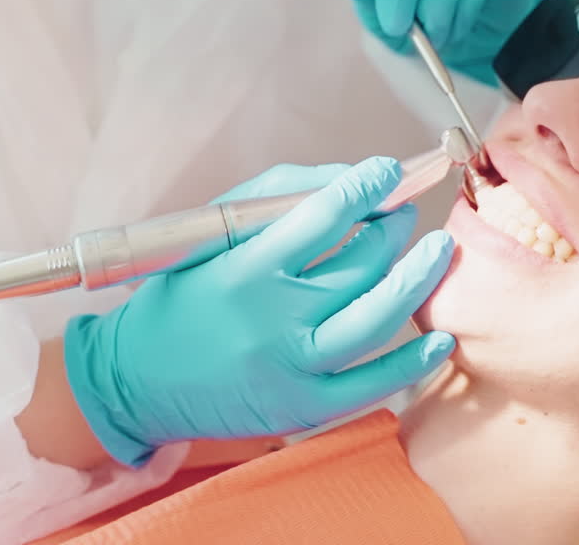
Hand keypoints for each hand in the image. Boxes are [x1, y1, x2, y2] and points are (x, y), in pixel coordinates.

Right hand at [63, 158, 455, 466]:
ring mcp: (291, 367)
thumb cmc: (180, 296)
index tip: (387, 171)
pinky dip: (412, 360)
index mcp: (244, 270)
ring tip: (437, 251)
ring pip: (376, 317)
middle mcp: (271, 319)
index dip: (365, 187)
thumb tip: (347, 180)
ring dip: (417, 278)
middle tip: (403, 212)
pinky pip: (373, 384)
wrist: (137, 381)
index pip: (323, 216)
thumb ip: (275, 198)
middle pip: (359, 263)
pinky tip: (440, 336)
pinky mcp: (304, 408)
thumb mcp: (211, 234)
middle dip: (392, 228)